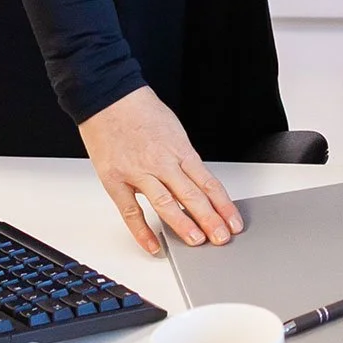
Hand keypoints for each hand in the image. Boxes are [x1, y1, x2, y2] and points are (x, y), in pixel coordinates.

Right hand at [79, 87, 242, 257]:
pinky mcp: (115, 180)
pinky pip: (130, 211)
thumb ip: (183, 159)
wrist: (108, 97)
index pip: (208, 183)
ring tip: (197, 241)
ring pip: (165, 203)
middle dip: (210, 219)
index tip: (234, 222)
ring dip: (183, 224)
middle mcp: (162, 162)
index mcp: (179, 150)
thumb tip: (196, 185)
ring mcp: (138, 172)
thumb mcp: (173, 130)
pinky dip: (142, 231)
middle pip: (191, 195)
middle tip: (222, 238)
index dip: (223, 205)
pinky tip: (154, 245)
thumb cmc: (140, 111)